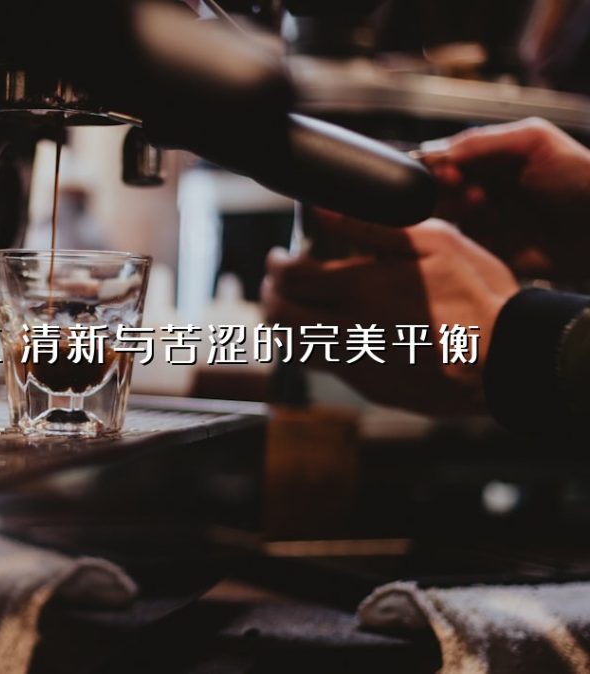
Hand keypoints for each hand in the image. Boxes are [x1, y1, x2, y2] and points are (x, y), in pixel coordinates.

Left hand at [262, 214, 519, 414]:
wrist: (512, 359)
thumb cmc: (480, 297)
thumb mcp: (435, 243)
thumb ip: (372, 226)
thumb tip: (323, 209)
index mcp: (361, 289)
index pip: (290, 278)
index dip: (275, 265)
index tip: (278, 258)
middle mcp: (350, 330)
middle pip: (280, 317)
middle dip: (269, 296)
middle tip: (275, 284)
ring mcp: (358, 364)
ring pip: (296, 349)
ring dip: (284, 326)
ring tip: (292, 309)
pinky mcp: (373, 388)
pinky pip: (328, 368)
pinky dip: (316, 349)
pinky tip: (332, 333)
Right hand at [420, 117, 589, 281]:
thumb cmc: (583, 180)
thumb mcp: (534, 141)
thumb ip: (484, 140)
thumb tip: (436, 152)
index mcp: (491, 159)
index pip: (445, 158)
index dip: (438, 163)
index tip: (447, 169)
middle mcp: (482, 188)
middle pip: (437, 188)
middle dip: (443, 186)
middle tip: (458, 184)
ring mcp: (483, 220)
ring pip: (442, 215)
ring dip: (454, 208)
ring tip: (479, 203)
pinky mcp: (487, 249)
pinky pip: (457, 244)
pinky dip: (460, 236)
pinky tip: (485, 225)